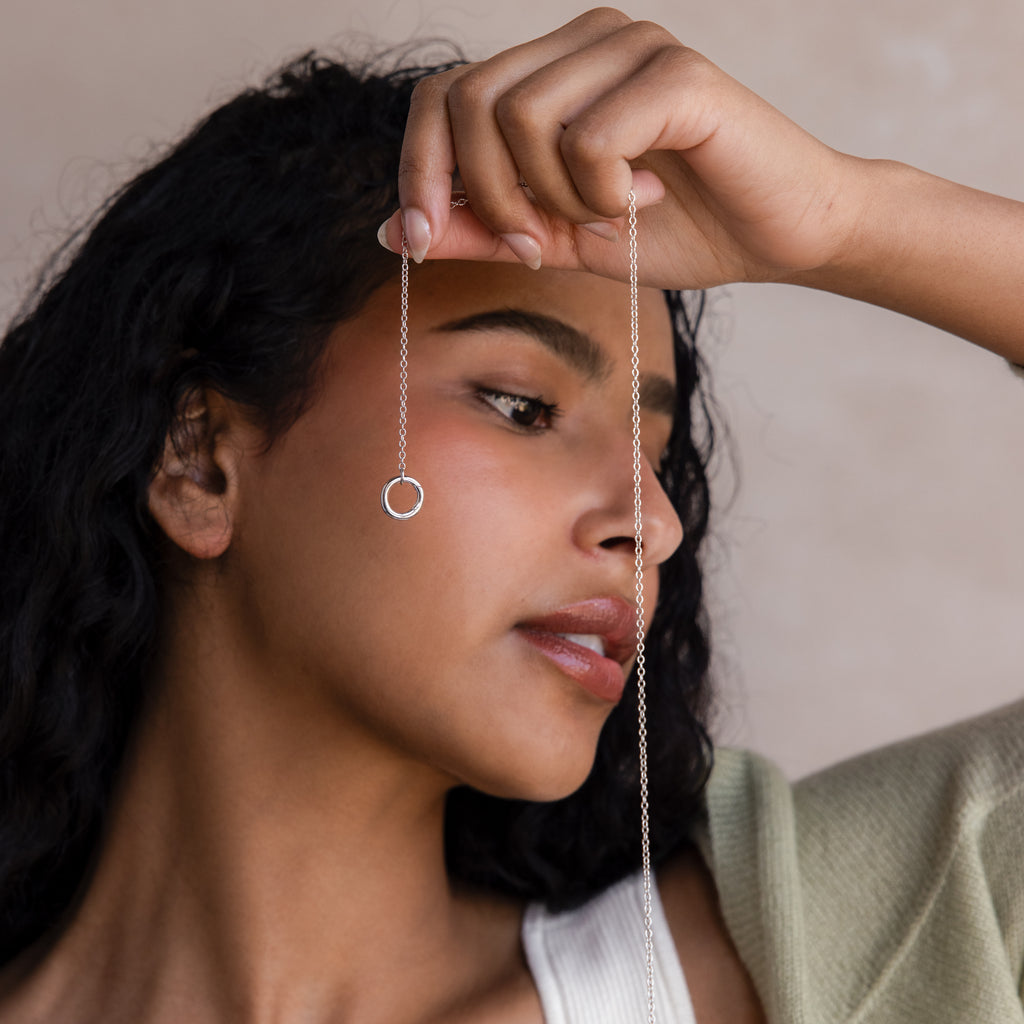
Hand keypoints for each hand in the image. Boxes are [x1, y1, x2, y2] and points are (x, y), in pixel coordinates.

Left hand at [380, 8, 867, 289]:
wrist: (781, 235)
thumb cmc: (678, 230)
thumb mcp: (557, 240)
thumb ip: (479, 231)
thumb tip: (391, 233)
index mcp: (552, 70)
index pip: (443, 94)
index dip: (417, 169)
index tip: (422, 240)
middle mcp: (586, 40)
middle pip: (470, 102)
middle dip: (489, 197)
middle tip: (539, 244)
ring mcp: (632, 46)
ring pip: (522, 118)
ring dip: (552, 199)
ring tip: (607, 216)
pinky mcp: (678, 75)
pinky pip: (588, 138)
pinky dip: (601, 193)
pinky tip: (644, 201)